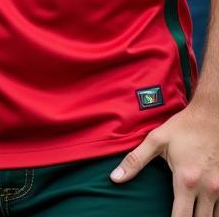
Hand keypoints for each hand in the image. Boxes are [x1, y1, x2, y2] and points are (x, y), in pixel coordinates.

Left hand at [111, 100, 218, 215]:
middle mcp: (208, 190)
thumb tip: (115, 178)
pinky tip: (204, 210)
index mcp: (187, 181)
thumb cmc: (184, 128)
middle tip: (177, 215)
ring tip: (189, 213)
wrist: (213, 116)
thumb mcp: (156, 140)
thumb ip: (135, 161)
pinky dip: (214, 213)